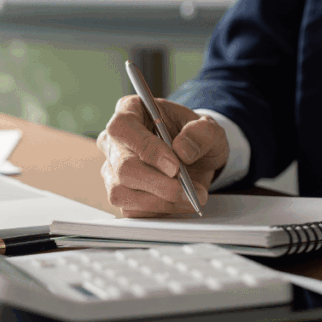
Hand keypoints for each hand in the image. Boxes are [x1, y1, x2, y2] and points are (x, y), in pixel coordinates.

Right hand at [97, 95, 228, 217]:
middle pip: (123, 167)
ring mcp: (112, 169)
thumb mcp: (209, 127)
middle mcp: (114, 140)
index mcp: (130, 110)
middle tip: (187, 188)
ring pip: (122, 192)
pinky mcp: (119, 193)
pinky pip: (130, 210)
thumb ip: (202, 132)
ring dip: (160, 201)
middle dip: (158, 183)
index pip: (123, 127)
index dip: (146, 149)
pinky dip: (158, 211)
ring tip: (189, 196)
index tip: (174, 166)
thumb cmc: (194, 136)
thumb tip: (182, 150)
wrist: (196, 158)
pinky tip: (178, 203)